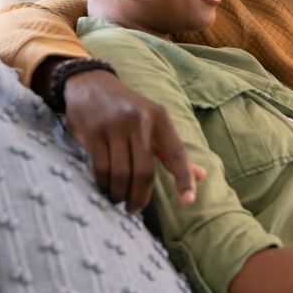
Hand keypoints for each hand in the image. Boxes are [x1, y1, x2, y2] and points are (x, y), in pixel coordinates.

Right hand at [63, 69, 205, 211]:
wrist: (90, 83)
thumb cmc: (127, 109)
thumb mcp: (153, 123)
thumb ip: (173, 151)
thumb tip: (202, 175)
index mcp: (159, 117)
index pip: (176, 153)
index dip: (184, 178)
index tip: (188, 200)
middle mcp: (139, 120)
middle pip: (145, 171)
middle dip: (140, 196)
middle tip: (133, 209)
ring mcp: (115, 125)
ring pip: (121, 173)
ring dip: (120, 193)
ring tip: (118, 199)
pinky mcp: (94, 132)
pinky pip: (101, 167)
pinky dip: (104, 184)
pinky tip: (105, 188)